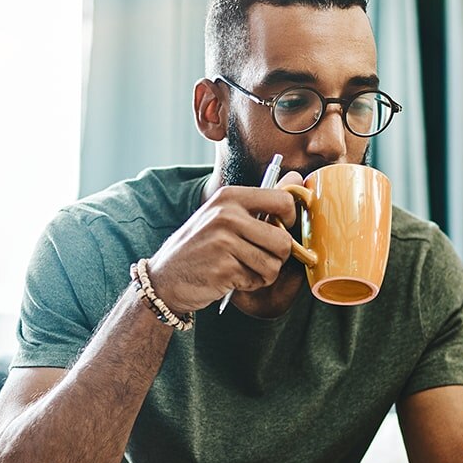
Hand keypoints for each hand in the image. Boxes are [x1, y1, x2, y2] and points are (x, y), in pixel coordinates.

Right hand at [147, 172, 302, 313]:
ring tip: (242, 268)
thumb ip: (260, 200)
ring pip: (274, 265)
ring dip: (263, 274)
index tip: (281, 230)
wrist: (165, 278)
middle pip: (283, 241)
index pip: (282, 200)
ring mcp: (224, 242)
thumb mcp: (223, 215)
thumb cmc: (200, 247)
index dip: (291, 220)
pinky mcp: (223, 269)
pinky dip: (249, 284)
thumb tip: (297, 177)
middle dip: (278, 257)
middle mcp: (227, 215)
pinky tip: (230, 279)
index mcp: (230, 197)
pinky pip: (257, 280)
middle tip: (260, 258)